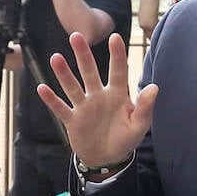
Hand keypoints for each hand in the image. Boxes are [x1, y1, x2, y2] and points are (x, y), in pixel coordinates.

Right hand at [36, 33, 156, 167]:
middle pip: (89, 72)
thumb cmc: (125, 138)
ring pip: (72, 87)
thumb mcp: (139, 125)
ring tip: (56, 58)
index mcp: (117, 94)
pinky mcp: (73, 120)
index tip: (114, 37)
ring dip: (64, 74)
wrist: (107, 158)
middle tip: (76, 36)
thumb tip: (154, 87)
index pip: (117, 71)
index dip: (117, 55)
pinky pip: (61, 108)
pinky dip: (51, 100)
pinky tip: (42, 88)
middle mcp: (99, 96)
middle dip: (83, 55)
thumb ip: (145, 107)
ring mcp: (84, 107)